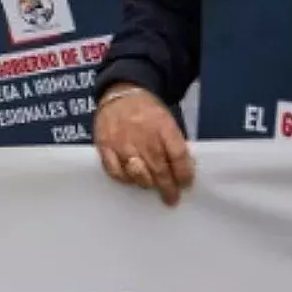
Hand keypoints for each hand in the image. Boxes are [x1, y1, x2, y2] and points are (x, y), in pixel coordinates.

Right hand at [94, 85, 193, 205]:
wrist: (120, 93)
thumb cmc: (148, 111)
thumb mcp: (167, 120)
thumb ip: (174, 143)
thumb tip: (183, 169)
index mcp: (163, 127)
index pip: (178, 156)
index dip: (184, 174)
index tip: (186, 184)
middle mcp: (143, 136)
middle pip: (159, 169)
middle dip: (168, 187)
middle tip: (171, 198)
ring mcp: (122, 142)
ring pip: (137, 174)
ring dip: (147, 183)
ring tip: (151, 185)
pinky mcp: (105, 146)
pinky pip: (115, 171)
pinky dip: (124, 178)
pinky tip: (130, 178)